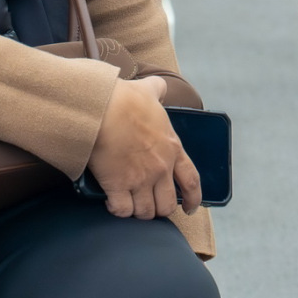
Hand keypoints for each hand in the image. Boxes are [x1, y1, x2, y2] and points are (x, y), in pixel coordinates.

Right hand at [87, 76, 201, 219]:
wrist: (103, 109)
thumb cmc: (126, 100)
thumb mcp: (150, 91)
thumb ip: (158, 90)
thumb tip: (159, 85)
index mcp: (172, 148)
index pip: (191, 181)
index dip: (194, 199)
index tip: (190, 207)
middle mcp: (160, 168)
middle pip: (167, 204)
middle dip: (159, 209)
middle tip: (150, 206)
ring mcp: (140, 179)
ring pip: (145, 212)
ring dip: (138, 212)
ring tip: (130, 205)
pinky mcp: (117, 186)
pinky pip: (122, 210)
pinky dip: (117, 210)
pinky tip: (111, 202)